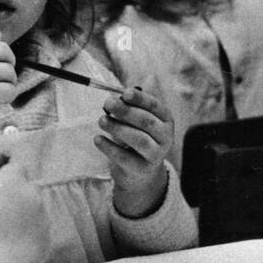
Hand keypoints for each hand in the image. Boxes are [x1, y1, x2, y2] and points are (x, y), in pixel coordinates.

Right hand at [0, 168, 51, 262]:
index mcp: (14, 180)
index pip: (15, 166)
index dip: (5, 172)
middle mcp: (34, 196)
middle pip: (27, 190)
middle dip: (14, 196)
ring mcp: (43, 221)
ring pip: (34, 213)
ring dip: (21, 218)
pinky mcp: (46, 244)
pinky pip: (36, 235)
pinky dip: (26, 239)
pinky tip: (7, 249)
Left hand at [94, 86, 172, 217]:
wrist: (139, 170)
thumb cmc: (135, 135)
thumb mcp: (135, 120)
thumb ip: (127, 108)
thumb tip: (113, 98)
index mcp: (165, 120)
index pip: (155, 106)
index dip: (140, 99)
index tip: (125, 93)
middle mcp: (165, 137)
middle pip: (147, 122)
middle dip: (126, 111)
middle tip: (108, 103)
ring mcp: (156, 155)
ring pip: (139, 140)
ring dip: (117, 128)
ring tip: (101, 121)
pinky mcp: (142, 169)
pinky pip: (124, 157)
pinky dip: (109, 147)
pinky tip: (97, 139)